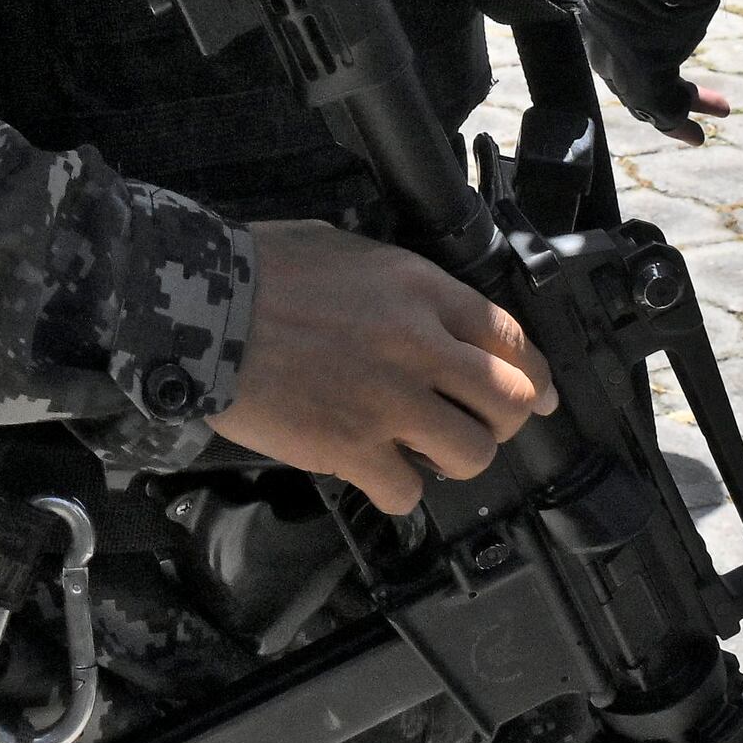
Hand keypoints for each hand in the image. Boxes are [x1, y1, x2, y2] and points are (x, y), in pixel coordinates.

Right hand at [216, 219, 556, 516]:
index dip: (537, 373)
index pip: (511, 337)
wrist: (200, 308)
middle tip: (479, 427)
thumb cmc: (260, 270)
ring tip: (424, 451)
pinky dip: (398, 490)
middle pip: (509, 400)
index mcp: (420, 290)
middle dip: (504, 421)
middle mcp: (419, 346)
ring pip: (471, 454)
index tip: (542, 394)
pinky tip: (378, 474)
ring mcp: (388, 401)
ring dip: (454, 458)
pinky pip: (407, 492)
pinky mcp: (351, 448)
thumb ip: (398, 284)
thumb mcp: (346, 250)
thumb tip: (423, 310)